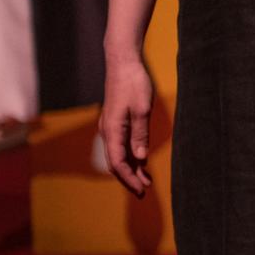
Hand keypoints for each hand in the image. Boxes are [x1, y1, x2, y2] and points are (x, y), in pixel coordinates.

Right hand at [98, 56, 155, 195]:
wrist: (123, 62)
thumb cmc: (134, 83)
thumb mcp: (142, 109)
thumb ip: (140, 134)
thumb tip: (140, 157)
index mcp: (112, 130)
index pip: (118, 163)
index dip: (129, 179)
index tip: (142, 190)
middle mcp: (108, 131)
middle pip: (116, 162)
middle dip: (129, 178)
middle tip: (144, 192)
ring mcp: (111, 127)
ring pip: (119, 154)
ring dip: (132, 168)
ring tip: (146, 180)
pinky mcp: (116, 122)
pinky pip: (122, 144)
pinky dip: (131, 155)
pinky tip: (142, 161)